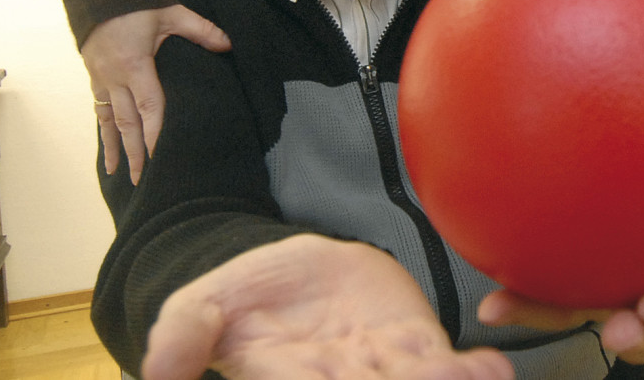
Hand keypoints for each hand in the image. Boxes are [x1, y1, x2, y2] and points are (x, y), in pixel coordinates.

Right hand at [83, 5, 230, 182]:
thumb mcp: (171, 11)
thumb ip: (201, 30)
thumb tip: (229, 44)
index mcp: (135, 64)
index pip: (149, 107)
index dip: (155, 133)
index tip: (161, 156)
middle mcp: (115, 76)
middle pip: (127, 122)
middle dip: (135, 152)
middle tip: (142, 179)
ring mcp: (101, 77)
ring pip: (108, 120)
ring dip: (115, 148)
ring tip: (118, 173)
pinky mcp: (94, 75)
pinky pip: (98, 108)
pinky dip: (102, 130)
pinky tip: (106, 147)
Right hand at [141, 235, 514, 379]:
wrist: (295, 273)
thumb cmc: (249, 295)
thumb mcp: (205, 304)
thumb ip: (185, 332)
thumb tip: (153, 370)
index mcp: (285, 378)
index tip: (341, 377)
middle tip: (430, 379)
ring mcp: (382, 369)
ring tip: (467, 378)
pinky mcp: (416, 346)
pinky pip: (444, 365)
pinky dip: (471, 372)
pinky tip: (490, 369)